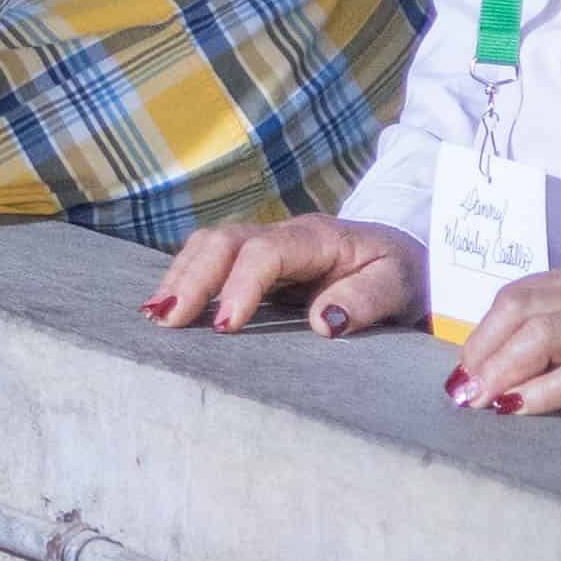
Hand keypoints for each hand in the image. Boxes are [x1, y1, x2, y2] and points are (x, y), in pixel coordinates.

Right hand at [143, 216, 422, 337]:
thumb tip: (322, 323)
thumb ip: (366, 300)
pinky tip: (166, 307)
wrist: (403, 252)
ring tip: (156, 317)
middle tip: (167, 321)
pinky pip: (210, 259)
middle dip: (191, 278)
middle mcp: (283, 233)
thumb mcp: (399, 287)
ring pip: (208, 246)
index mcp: (317, 237)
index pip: (265, 252)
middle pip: (223, 240)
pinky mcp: (254, 260)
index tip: (224, 328)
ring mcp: (265, 243)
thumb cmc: (400, 271)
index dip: (240, 287)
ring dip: (180, 277)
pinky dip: (184, 279)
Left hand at [447, 264, 560, 422]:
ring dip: (502, 372)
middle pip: (522, 310)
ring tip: (483, 404)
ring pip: (545, 336)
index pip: (519, 296)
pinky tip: (519, 410)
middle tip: (464, 393)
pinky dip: (542, 392)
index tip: (464, 371)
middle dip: (483, 352)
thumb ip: (555, 334)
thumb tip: (481, 365)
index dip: (481, 334)